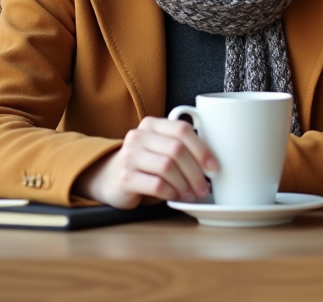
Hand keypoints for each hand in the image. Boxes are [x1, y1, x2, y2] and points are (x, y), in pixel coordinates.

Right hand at [73, 116, 217, 208]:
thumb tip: (213, 163)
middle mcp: (138, 136)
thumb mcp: (161, 148)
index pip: (182, 130)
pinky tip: (175, 196)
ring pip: (167, 167)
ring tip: (191, 194)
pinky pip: (156, 184)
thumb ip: (181, 146)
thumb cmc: (145, 164)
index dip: (202, 149)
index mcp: (152, 124)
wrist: (108, 178)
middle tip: (204, 187)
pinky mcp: (124, 178)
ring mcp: (129, 156)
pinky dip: (171, 192)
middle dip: (196, 172)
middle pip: (177, 150)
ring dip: (185, 184)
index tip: (214, 167)